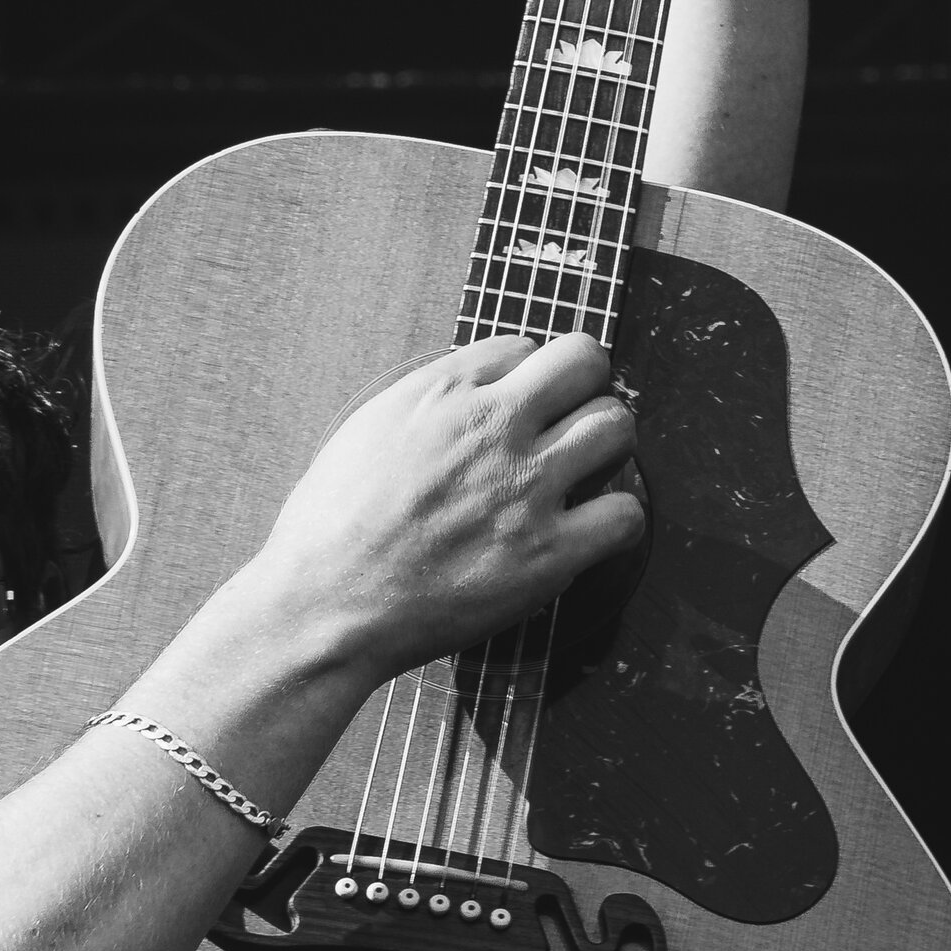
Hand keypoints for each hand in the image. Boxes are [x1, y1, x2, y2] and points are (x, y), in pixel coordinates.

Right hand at [254, 332, 642, 681]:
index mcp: (445, 391)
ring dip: (606, 445)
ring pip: (616, 427)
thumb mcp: (365, 429)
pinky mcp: (546, 554)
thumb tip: (465, 387)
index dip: (524, 377)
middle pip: (586, 364)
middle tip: (571, 424)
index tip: (518, 407)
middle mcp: (493, 427)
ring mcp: (525, 488)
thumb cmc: (329, 527)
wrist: (324, 604)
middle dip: (584, 388)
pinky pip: (626, 515)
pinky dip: (617, 520)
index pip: (523, 346)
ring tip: (585, 472)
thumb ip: (424, 401)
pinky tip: (590, 530)